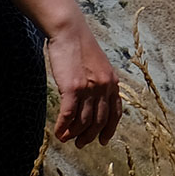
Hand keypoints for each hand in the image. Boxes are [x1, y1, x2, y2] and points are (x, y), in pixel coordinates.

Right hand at [45, 16, 122, 146]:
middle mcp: (104, 88)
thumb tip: (94, 100)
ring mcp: (89, 89)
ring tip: (67, 139)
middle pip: (99, 121)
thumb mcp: (98, 66)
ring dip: (75, 133)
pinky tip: (58, 132)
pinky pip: (69, 115)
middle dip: (90, 135)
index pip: (115, 113)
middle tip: (81, 144)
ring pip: (83, 121)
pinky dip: (63, 127)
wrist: (70, 32)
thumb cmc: (80, 47)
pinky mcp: (72, 88)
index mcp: (113, 83)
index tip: (103, 140)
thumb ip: (100, 82)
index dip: (109, 129)